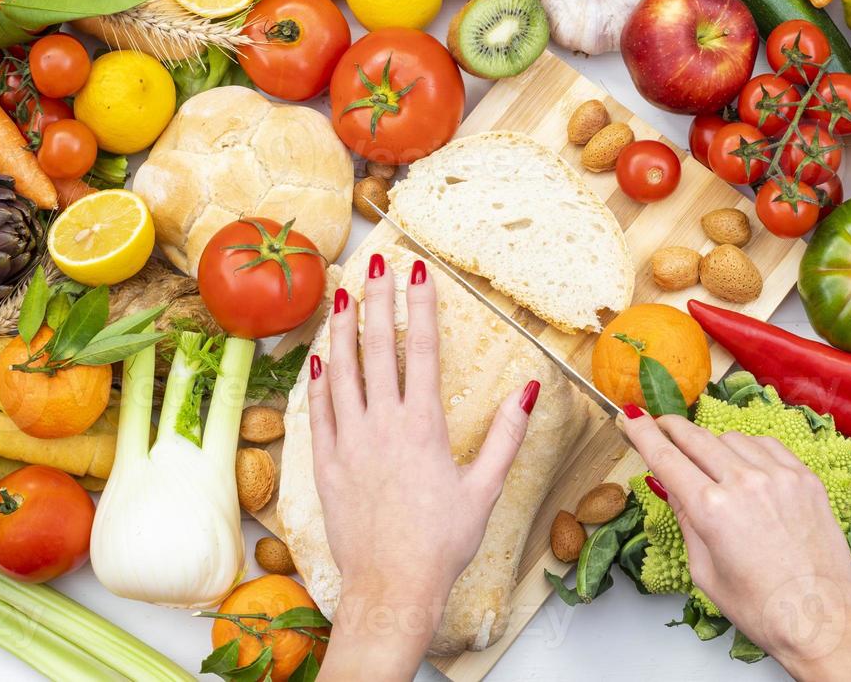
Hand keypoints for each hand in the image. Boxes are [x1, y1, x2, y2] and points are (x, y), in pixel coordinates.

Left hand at [310, 254, 537, 681]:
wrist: (391, 587)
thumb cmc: (443, 542)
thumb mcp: (485, 488)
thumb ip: (505, 434)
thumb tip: (529, 389)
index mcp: (424, 426)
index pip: (423, 351)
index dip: (421, 307)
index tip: (417, 272)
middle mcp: (383, 425)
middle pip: (378, 348)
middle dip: (376, 300)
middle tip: (374, 263)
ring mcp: (350, 443)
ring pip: (343, 372)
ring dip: (343, 329)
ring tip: (343, 294)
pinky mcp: (327, 465)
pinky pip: (321, 411)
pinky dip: (321, 380)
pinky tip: (322, 357)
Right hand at [620, 408, 850, 681]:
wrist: (821, 620)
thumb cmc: (761, 608)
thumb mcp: (705, 571)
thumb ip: (686, 520)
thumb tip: (668, 484)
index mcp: (711, 510)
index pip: (666, 457)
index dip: (643, 433)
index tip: (632, 418)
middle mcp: (744, 483)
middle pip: (696, 438)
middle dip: (673, 429)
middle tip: (661, 425)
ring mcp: (778, 476)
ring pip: (731, 439)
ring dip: (712, 444)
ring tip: (709, 461)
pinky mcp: (804, 478)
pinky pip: (767, 445)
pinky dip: (748, 448)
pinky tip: (745, 463)